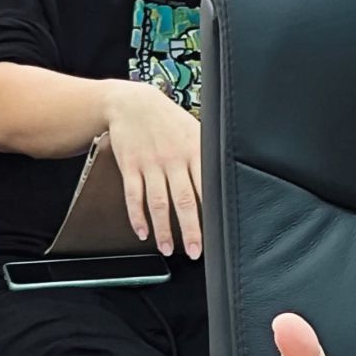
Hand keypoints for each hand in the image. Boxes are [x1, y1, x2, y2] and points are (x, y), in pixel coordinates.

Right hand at [102, 79, 202, 258]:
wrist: (133, 103)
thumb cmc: (169, 120)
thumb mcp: (196, 131)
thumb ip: (208, 156)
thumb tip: (226, 182)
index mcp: (195, 152)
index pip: (207, 187)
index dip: (213, 212)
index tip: (218, 233)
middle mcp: (174, 160)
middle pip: (184, 200)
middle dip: (190, 229)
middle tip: (194, 251)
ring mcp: (150, 164)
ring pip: (158, 202)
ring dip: (163, 229)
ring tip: (167, 249)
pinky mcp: (130, 166)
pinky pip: (133, 195)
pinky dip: (137, 216)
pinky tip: (143, 232)